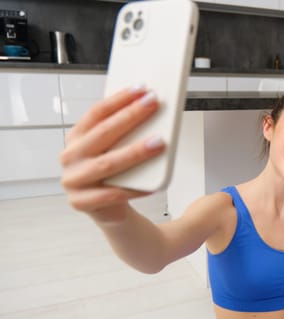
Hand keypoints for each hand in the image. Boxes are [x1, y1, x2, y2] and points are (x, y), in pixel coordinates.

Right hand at [60, 86, 164, 221]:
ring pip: (107, 163)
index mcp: (76, 137)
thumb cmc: (113, 174)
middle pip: (103, 133)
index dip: (119, 99)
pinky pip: (112, 194)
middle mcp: (71, 156)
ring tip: (159, 142)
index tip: (141, 90)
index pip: (97, 113)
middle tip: (153, 105)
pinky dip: (134, 188)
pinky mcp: (81, 202)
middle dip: (131, 117)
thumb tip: (148, 107)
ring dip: (135, 152)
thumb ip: (124, 131)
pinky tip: (152, 183)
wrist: (107, 209)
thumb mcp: (114, 148)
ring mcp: (73, 180)